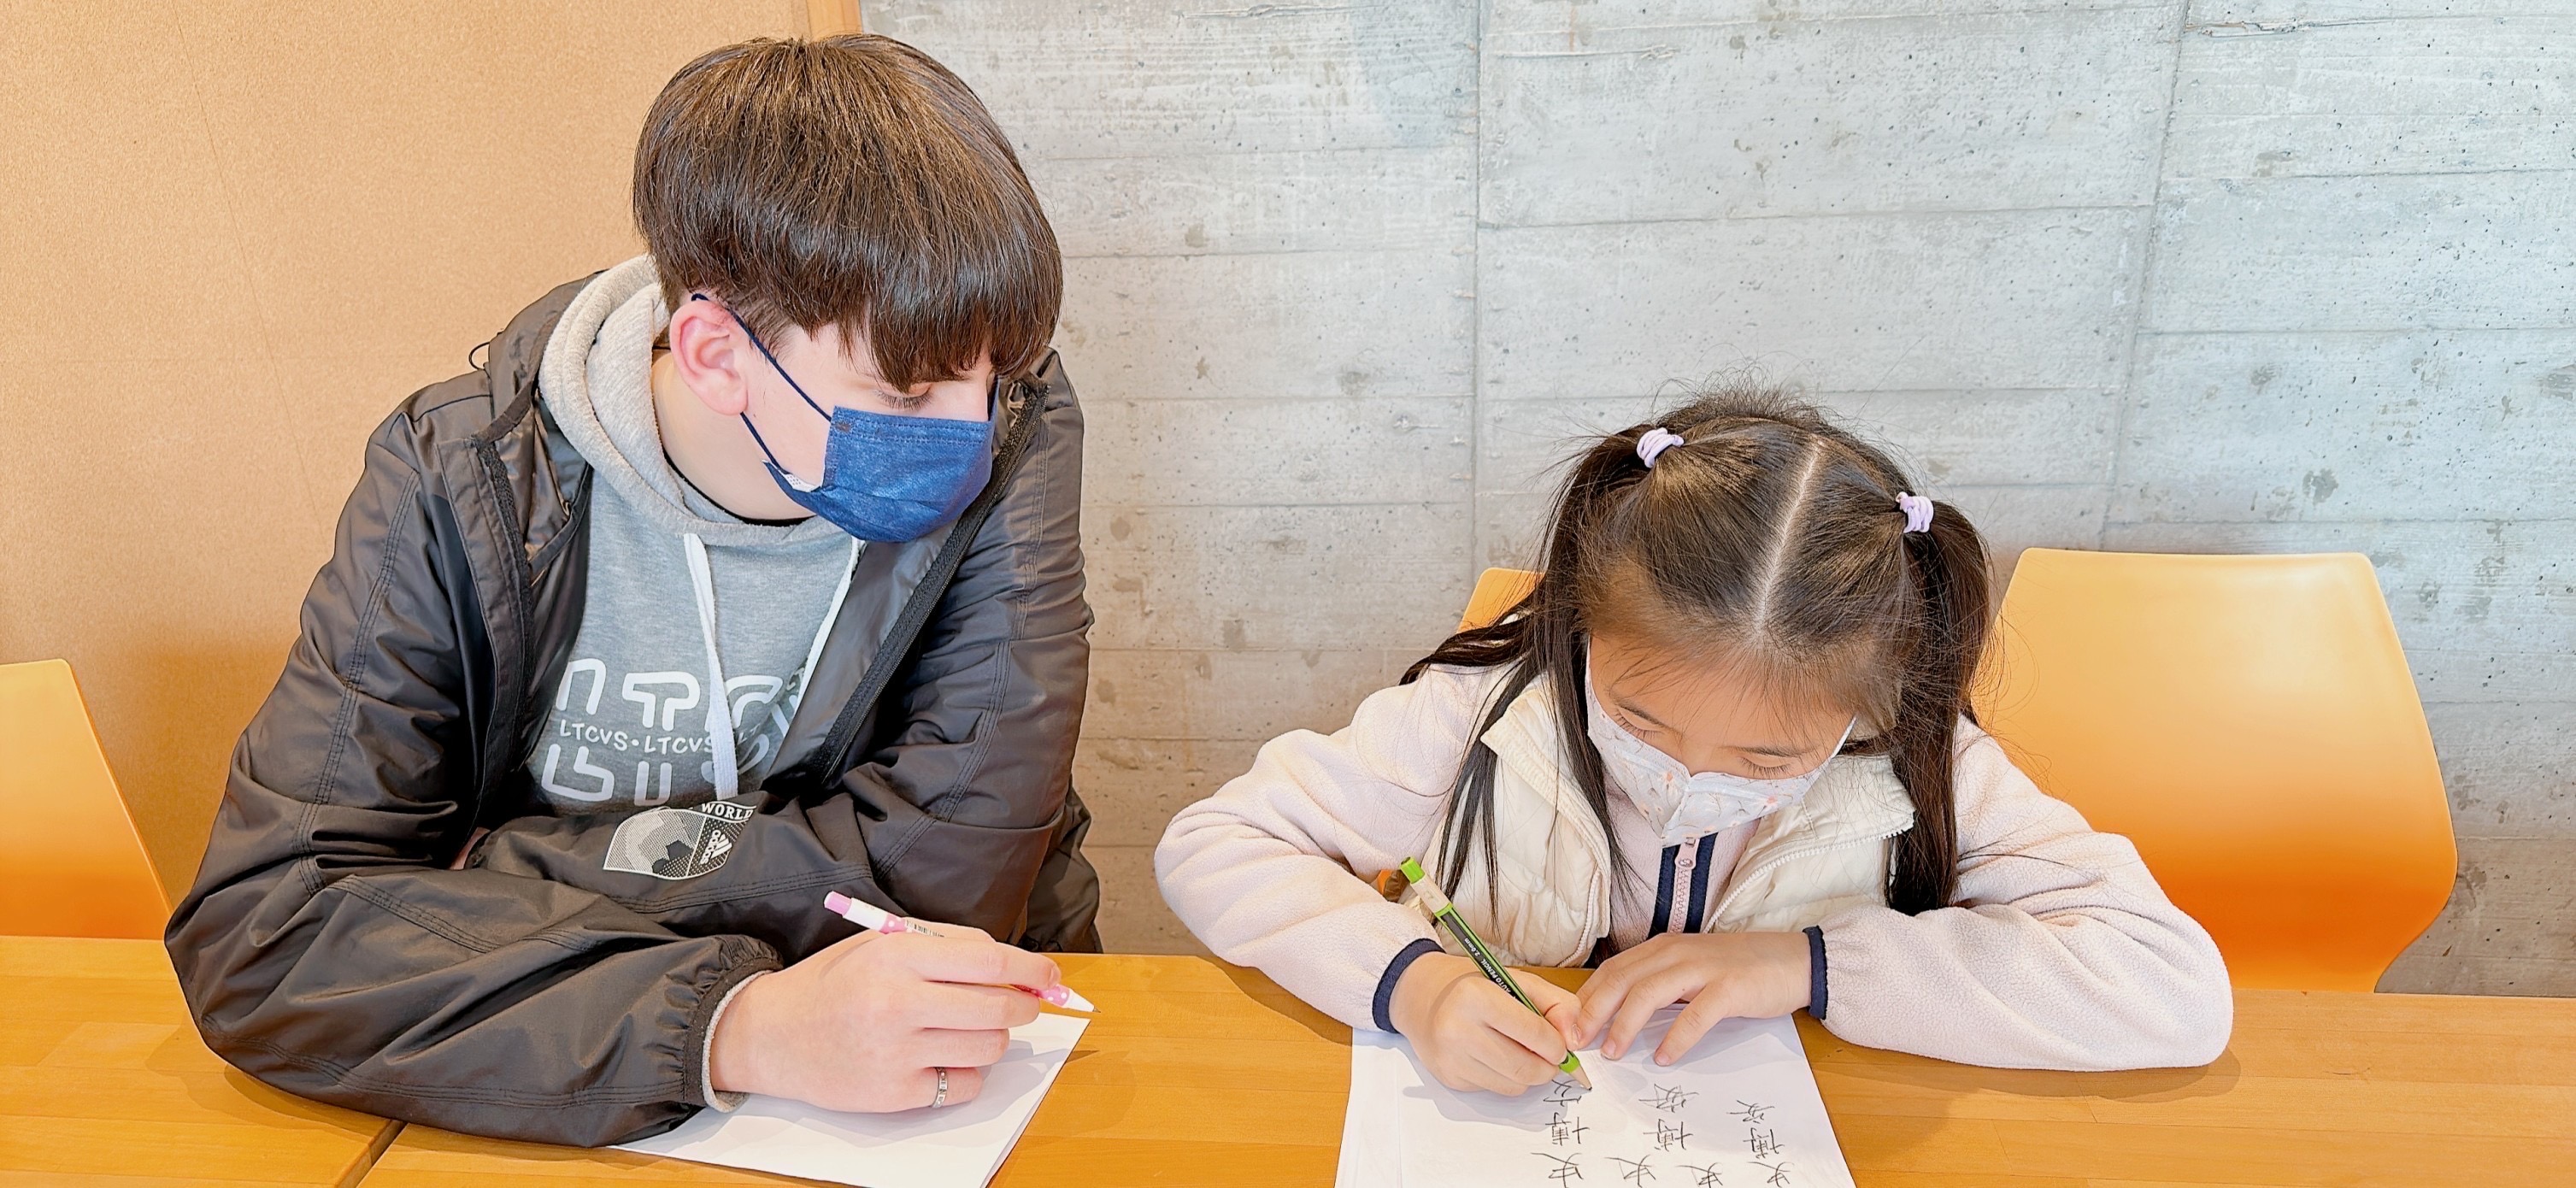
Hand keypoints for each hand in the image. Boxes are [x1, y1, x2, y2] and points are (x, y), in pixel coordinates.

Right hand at [707, 924, 1058, 1111]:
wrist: (772, 1034)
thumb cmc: (833, 984)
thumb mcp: (880, 943)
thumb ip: (944, 946)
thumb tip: (1010, 962)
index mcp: (897, 956)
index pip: (988, 959)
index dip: (1031, 966)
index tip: (1050, 973)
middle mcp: (898, 1003)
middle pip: (999, 1006)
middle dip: (1025, 1005)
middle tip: (1026, 1003)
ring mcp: (897, 1052)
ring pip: (989, 1046)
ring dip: (995, 1037)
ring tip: (971, 1028)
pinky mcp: (894, 1093)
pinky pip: (964, 1084)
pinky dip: (967, 1072)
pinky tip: (945, 1058)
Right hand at [1387, 952, 1582, 1095]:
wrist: (1420, 995)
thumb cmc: (1473, 985)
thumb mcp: (1516, 979)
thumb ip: (1556, 1002)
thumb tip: (1573, 1040)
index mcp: (1476, 997)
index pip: (1535, 1034)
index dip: (1557, 1045)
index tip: (1561, 1045)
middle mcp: (1458, 1030)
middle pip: (1526, 1069)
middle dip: (1547, 1067)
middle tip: (1549, 1056)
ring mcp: (1451, 1058)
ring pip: (1514, 1086)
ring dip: (1527, 1074)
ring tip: (1520, 1051)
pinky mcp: (1449, 1078)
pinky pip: (1495, 1090)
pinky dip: (1504, 1078)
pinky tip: (1494, 1056)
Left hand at [1574, 931, 1809, 1064]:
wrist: (1793, 961)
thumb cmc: (1738, 970)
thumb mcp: (1689, 971)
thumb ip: (1657, 985)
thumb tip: (1615, 1016)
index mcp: (1662, 948)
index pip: (1612, 971)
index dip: (1585, 999)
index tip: (1568, 1027)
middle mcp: (1676, 952)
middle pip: (1621, 980)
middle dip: (1594, 1012)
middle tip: (1579, 1042)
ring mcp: (1703, 968)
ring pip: (1649, 994)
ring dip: (1625, 1025)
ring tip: (1614, 1053)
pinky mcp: (1729, 988)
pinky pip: (1696, 1015)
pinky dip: (1676, 1037)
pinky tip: (1665, 1057)